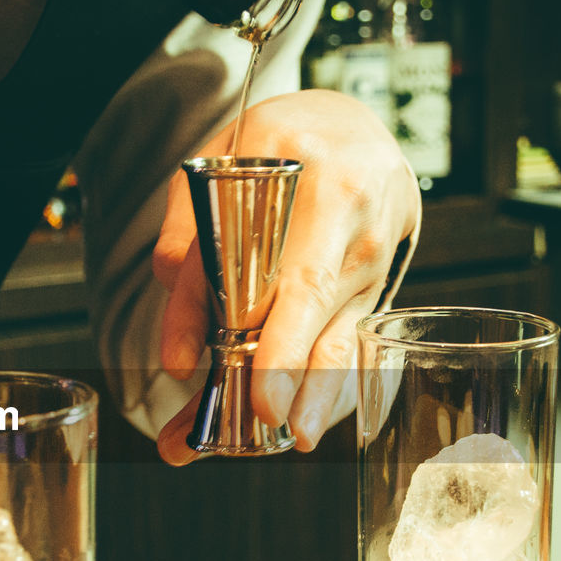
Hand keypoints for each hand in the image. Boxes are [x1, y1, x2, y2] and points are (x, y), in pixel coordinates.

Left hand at [153, 89, 420, 463]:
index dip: (264, 336)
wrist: (351, 124)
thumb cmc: (281, 142)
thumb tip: (177, 313)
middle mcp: (358, 217)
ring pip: (346, 336)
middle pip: (321, 310)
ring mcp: (380, 253)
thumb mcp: (222, 158)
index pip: (290, 271)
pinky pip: (355, 342)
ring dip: (318, 395)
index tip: (230, 380)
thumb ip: (190, 228)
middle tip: (266, 419)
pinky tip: (307, 416)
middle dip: (291, 373)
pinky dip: (329, 384)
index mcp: (320, 175)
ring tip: (294, 437)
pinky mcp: (384, 283)